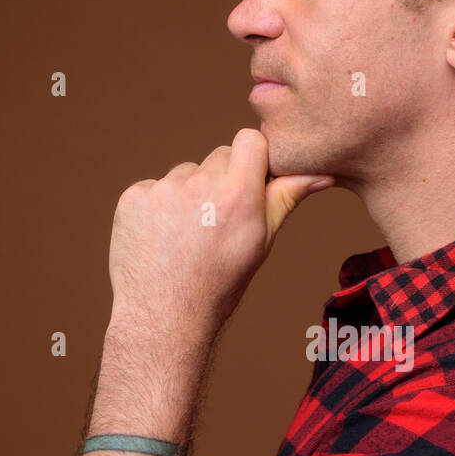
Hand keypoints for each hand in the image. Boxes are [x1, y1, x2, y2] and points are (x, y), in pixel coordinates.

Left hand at [107, 128, 333, 346]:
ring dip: (188, 194)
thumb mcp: (262, 242)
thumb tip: (321, 174)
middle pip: (217, 157)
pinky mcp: (134, 198)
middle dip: (221, 180)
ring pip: (184, 174)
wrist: (165, 315)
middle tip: (217, 221)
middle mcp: (200, 184)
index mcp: (238, 193)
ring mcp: (163, 190)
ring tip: (187, 235)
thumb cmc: (220, 282)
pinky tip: (162, 238)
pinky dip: (157, 208)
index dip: (251, 158)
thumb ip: (286, 198)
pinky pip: (152, 188)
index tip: (249, 181)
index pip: (249, 140)